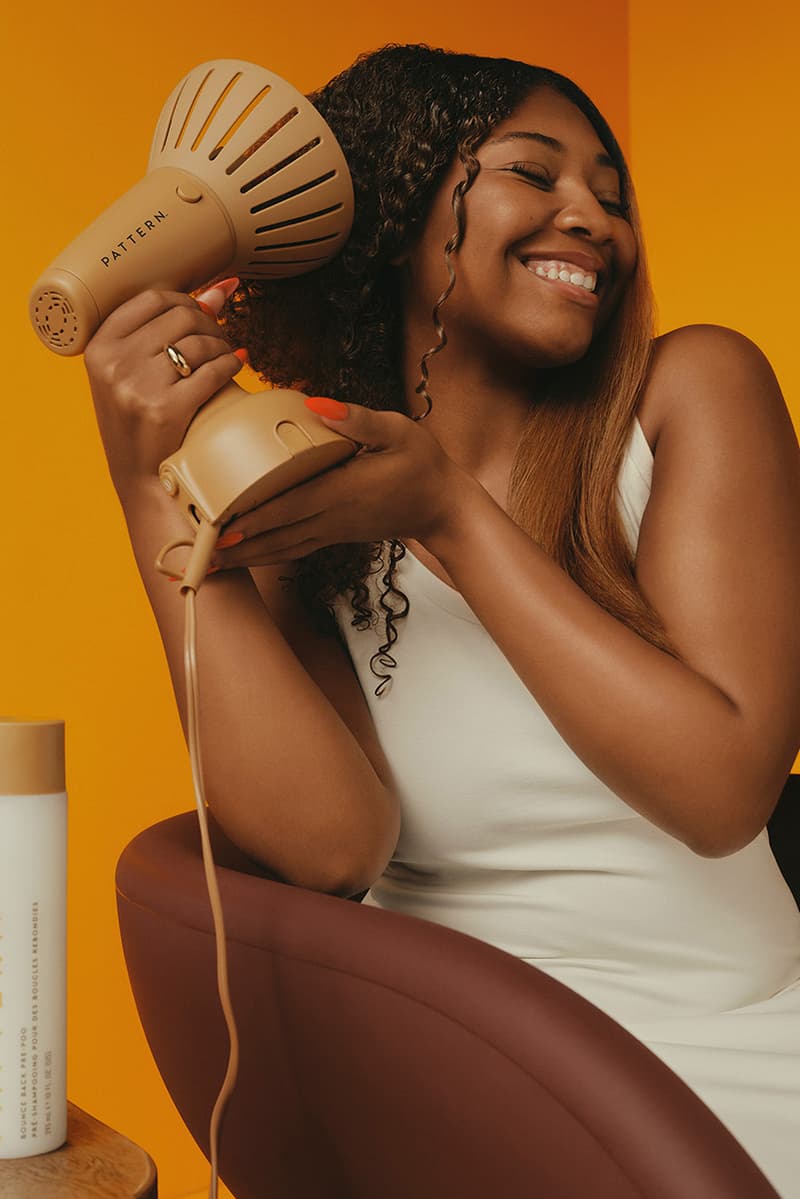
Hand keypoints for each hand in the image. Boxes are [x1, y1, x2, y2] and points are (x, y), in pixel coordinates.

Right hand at [82, 278, 244, 502]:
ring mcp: (139, 387)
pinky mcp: (166, 410)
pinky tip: (235, 365)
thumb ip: (165, 329)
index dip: (185, 299)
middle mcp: (115, 364)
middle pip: (180, 317)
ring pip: (198, 343)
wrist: (141, 479)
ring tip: (226, 355)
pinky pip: (212, 371)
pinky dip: (230, 365)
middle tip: (218, 339)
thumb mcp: (132, 373)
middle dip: (210, 323)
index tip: (199, 313)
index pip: (151, 299)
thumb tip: (223, 289)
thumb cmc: (138, 421)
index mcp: (99, 348)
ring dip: (222, 344)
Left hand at [208, 398, 468, 567]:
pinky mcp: (333, 535)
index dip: (255, 517)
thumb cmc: (422, 464)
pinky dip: (266, 555)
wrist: (443, 507)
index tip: (223, 526)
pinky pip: (293, 548)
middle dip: (238, 546)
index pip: (291, 505)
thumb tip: (316, 404)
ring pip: (282, 548)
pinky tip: (245, 557)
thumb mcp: (397, 430)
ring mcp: (332, 530)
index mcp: (343, 490)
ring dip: (246, 558)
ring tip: (211, 564)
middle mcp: (333, 517)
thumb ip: (357, 420)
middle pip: (277, 534)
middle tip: (200, 554)